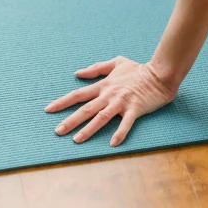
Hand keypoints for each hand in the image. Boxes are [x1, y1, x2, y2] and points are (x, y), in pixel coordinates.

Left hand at [45, 56, 177, 146]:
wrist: (159, 74)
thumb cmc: (138, 69)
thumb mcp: (116, 62)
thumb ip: (96, 68)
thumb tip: (78, 73)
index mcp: (103, 86)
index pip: (78, 95)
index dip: (62, 102)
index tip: (48, 109)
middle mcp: (109, 95)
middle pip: (86, 109)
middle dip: (70, 120)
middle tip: (57, 131)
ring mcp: (121, 103)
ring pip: (101, 118)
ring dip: (88, 129)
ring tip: (76, 140)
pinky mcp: (135, 109)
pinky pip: (126, 123)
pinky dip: (119, 133)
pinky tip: (112, 144)